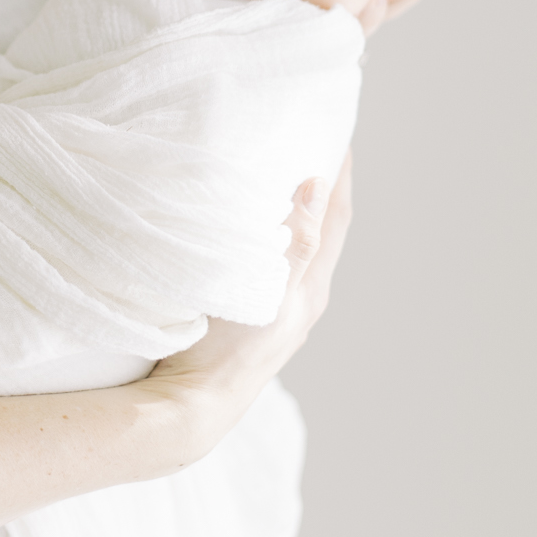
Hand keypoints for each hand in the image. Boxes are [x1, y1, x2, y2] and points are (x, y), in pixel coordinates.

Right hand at [143, 155, 353, 439]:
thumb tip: (316, 186)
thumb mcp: (265, 292)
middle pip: (324, 228)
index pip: (337, 216)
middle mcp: (306, 297)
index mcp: (314, 287)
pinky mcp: (258, 316)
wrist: (195, 405)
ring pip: (300, 247)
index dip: (342, 173)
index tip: (340, 131)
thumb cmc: (227, 352)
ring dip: (298, 210)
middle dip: (322, 185)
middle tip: (309, 142)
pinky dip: (275, 235)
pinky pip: (277, 263)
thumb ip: (296, 244)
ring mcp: (283, 309)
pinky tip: (253, 228)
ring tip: (281, 173)